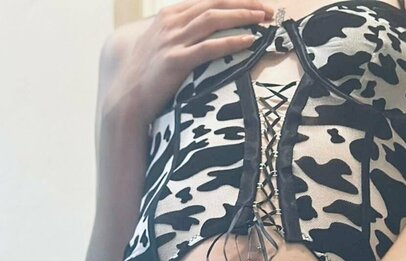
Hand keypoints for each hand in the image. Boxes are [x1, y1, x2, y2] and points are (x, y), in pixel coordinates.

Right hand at [107, 0, 275, 124]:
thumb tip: (202, 34)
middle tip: (268, 9)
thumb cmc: (147, 75)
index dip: (233, 0)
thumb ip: (180, 34)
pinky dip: (231, 42)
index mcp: (169, 15)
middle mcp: (171, 23)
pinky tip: (249, 42)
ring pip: (213, 20)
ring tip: (263, 19)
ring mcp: (173, 40)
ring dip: (241, 17)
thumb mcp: (162, 45)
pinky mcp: (176, 61)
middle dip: (244, 4)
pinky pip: (208, 48)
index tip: (255, 3)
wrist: (127, 97)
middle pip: (214, 4)